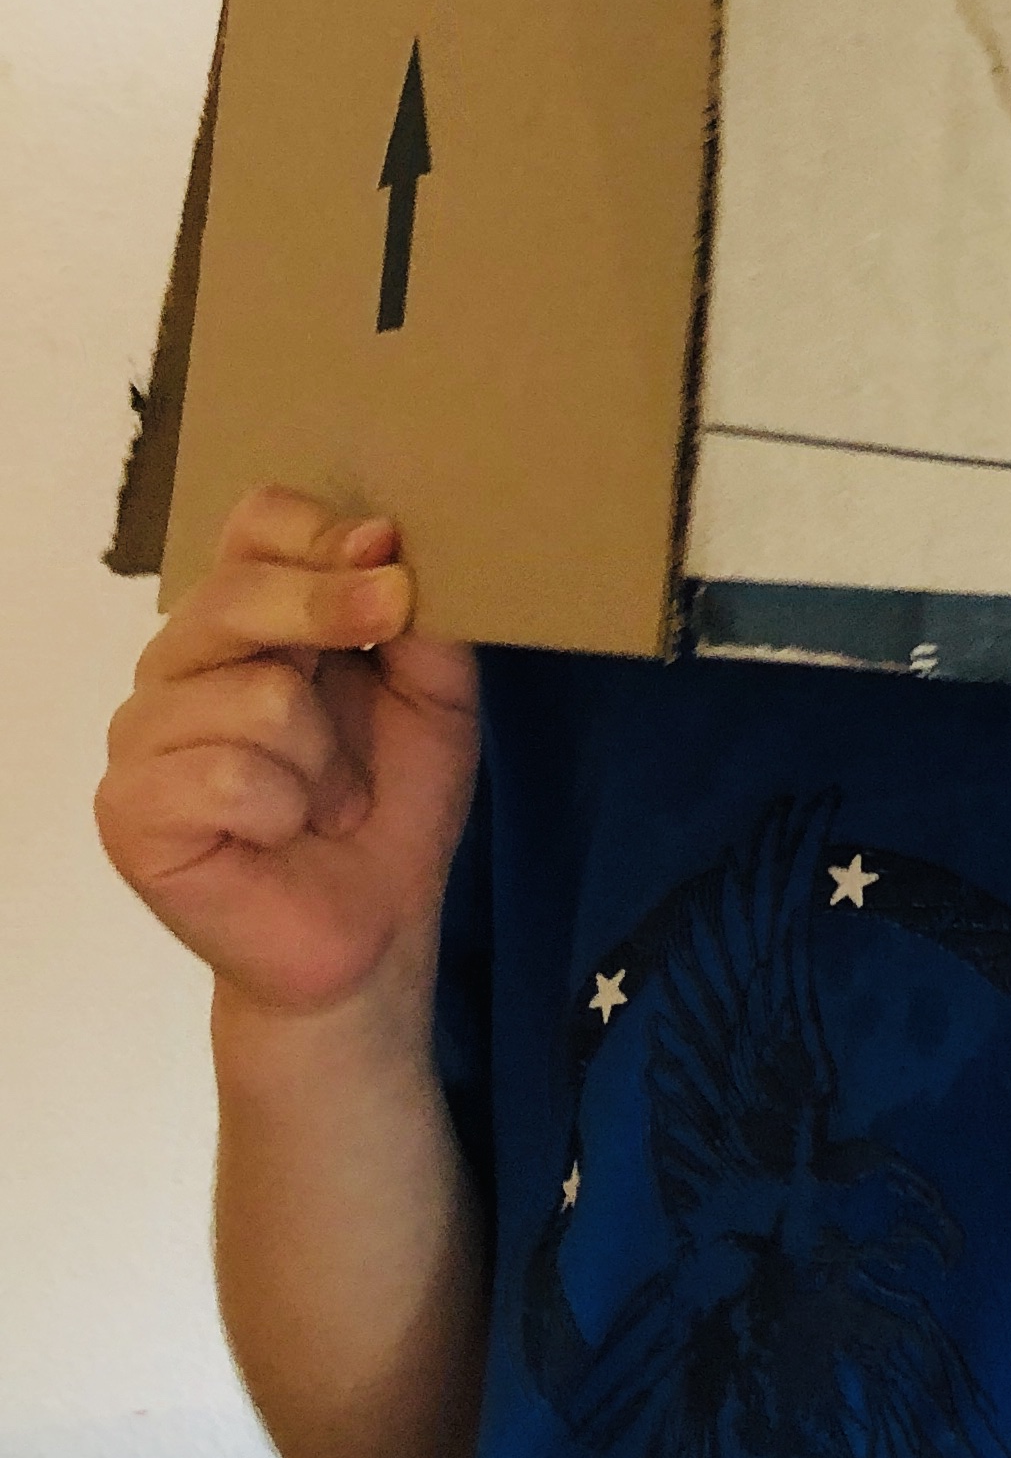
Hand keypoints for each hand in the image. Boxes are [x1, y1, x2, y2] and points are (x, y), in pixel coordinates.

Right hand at [99, 489, 480, 1024]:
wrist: (369, 931)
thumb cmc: (389, 804)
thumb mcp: (435, 693)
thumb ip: (418, 617)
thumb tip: (389, 542)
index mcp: (245, 621)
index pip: (253, 526)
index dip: (319, 531)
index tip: (389, 554)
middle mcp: (179, 664)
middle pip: (234, 590)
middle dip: (333, 608)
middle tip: (392, 623)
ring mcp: (142, 736)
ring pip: (253, 694)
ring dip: (325, 757)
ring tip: (329, 798)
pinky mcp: (129, 810)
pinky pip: (228, 776)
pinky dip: (286, 808)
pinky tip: (283, 833)